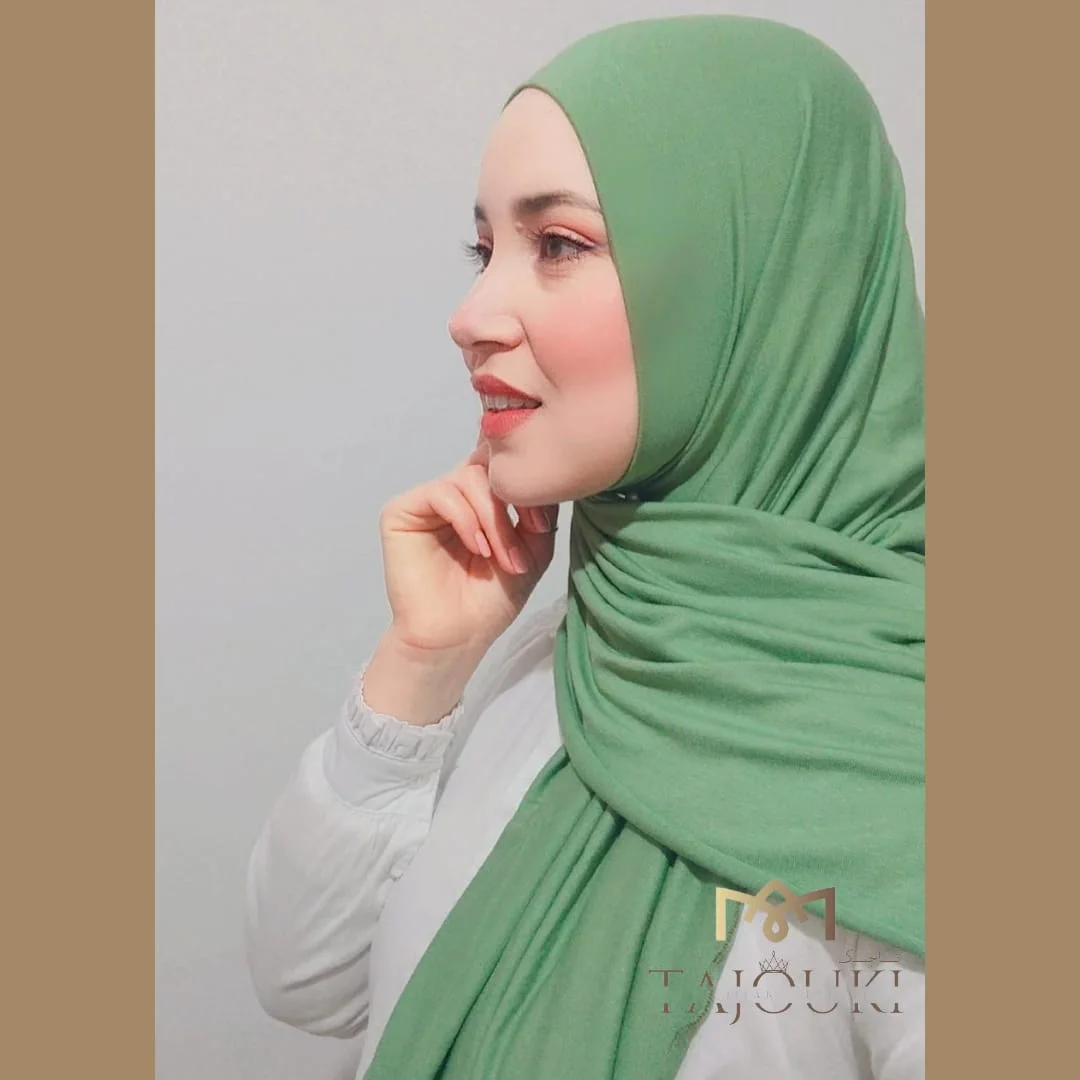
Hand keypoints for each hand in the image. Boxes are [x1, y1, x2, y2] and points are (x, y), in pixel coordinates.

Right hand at [377, 434, 559, 658]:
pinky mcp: (401, 511)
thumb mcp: (533, 549)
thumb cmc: (491, 599)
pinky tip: (477, 548)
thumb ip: (540, 510)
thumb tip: (545, 474)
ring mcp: (426, 501)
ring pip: (469, 478)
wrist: (458, 636)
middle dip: (511, 501)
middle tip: (527, 537)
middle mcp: (452, 493)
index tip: (541, 522)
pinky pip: (441, 493)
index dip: (524, 481)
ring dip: (493, 519)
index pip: (500, 463)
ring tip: (501, 556)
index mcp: (479, 498)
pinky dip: (467, 519)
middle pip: (487, 465)